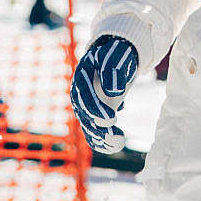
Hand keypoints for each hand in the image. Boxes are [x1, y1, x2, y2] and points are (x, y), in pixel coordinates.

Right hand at [69, 35, 138, 153]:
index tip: (113, 118)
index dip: (96, 108)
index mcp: (82, 76)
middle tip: (117, 136)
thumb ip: (113, 72)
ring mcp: (85, 105)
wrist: (116, 57)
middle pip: (85, 115)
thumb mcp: (115, 58)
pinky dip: (102, 141)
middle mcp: (80, 93)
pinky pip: (93, 131)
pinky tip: (115, 146)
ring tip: (120, 142)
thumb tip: (113, 92)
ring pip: (88, 126)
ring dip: (102, 137)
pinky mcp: (92, 114)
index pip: (84, 96)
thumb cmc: (116, 55)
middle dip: (100, 128)